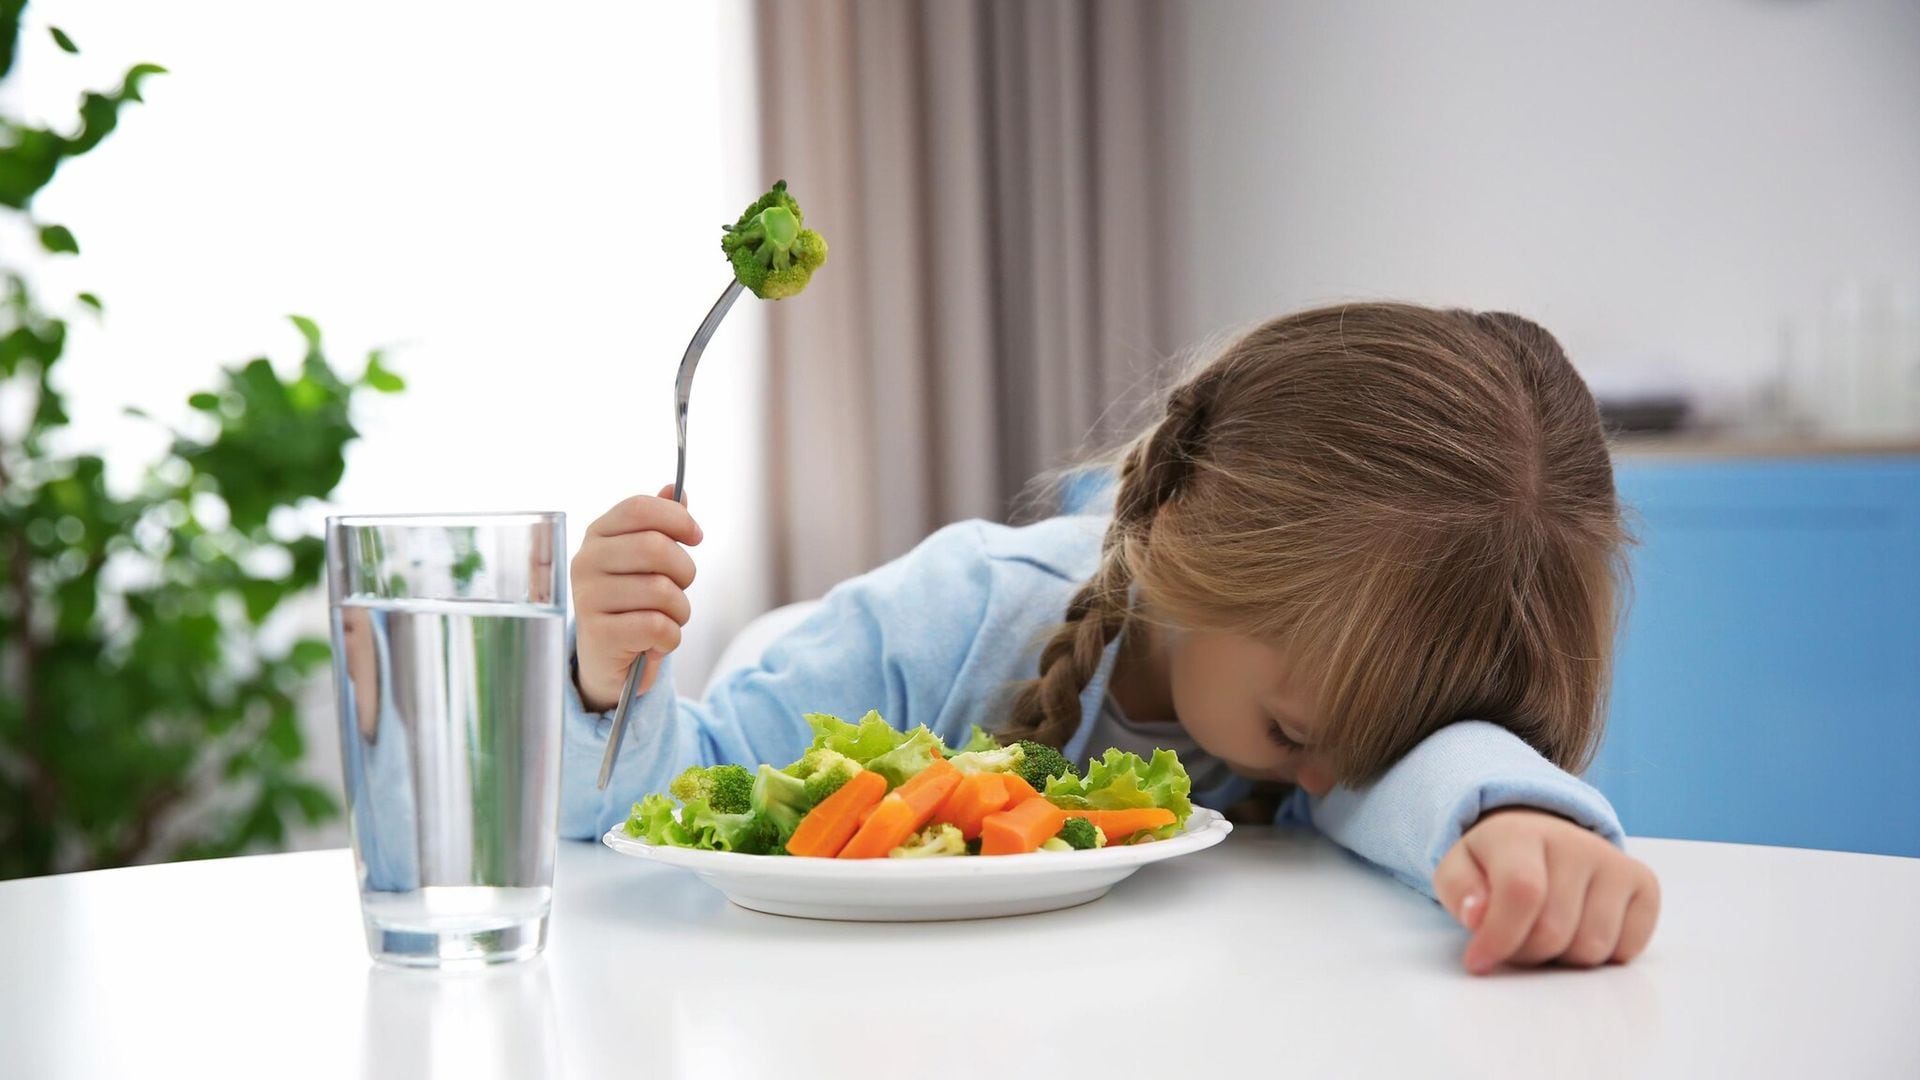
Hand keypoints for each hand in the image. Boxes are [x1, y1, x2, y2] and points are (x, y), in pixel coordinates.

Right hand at [571, 487, 701, 711]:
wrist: (608, 657)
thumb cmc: (632, 601)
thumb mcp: (646, 560)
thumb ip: (661, 524)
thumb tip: (677, 489)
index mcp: (598, 534)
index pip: (639, 508)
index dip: (677, 518)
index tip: (696, 537)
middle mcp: (586, 561)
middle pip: (656, 547)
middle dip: (684, 571)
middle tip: (679, 588)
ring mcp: (587, 598)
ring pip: (662, 591)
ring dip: (680, 611)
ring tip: (665, 620)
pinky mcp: (598, 634)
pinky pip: (657, 626)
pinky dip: (670, 638)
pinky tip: (655, 643)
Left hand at [1433, 808, 1660, 974]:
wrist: (1541, 837)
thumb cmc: (1495, 864)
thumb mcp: (1459, 869)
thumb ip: (1458, 891)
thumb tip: (1476, 916)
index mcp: (1520, 833)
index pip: (1522, 892)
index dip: (1499, 937)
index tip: (1478, 961)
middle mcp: (1575, 842)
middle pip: (1554, 931)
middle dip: (1526, 952)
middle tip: (1513, 940)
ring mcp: (1615, 861)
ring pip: (1592, 948)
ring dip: (1563, 958)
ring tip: (1546, 932)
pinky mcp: (1644, 883)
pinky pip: (1628, 949)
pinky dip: (1602, 956)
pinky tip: (1581, 928)